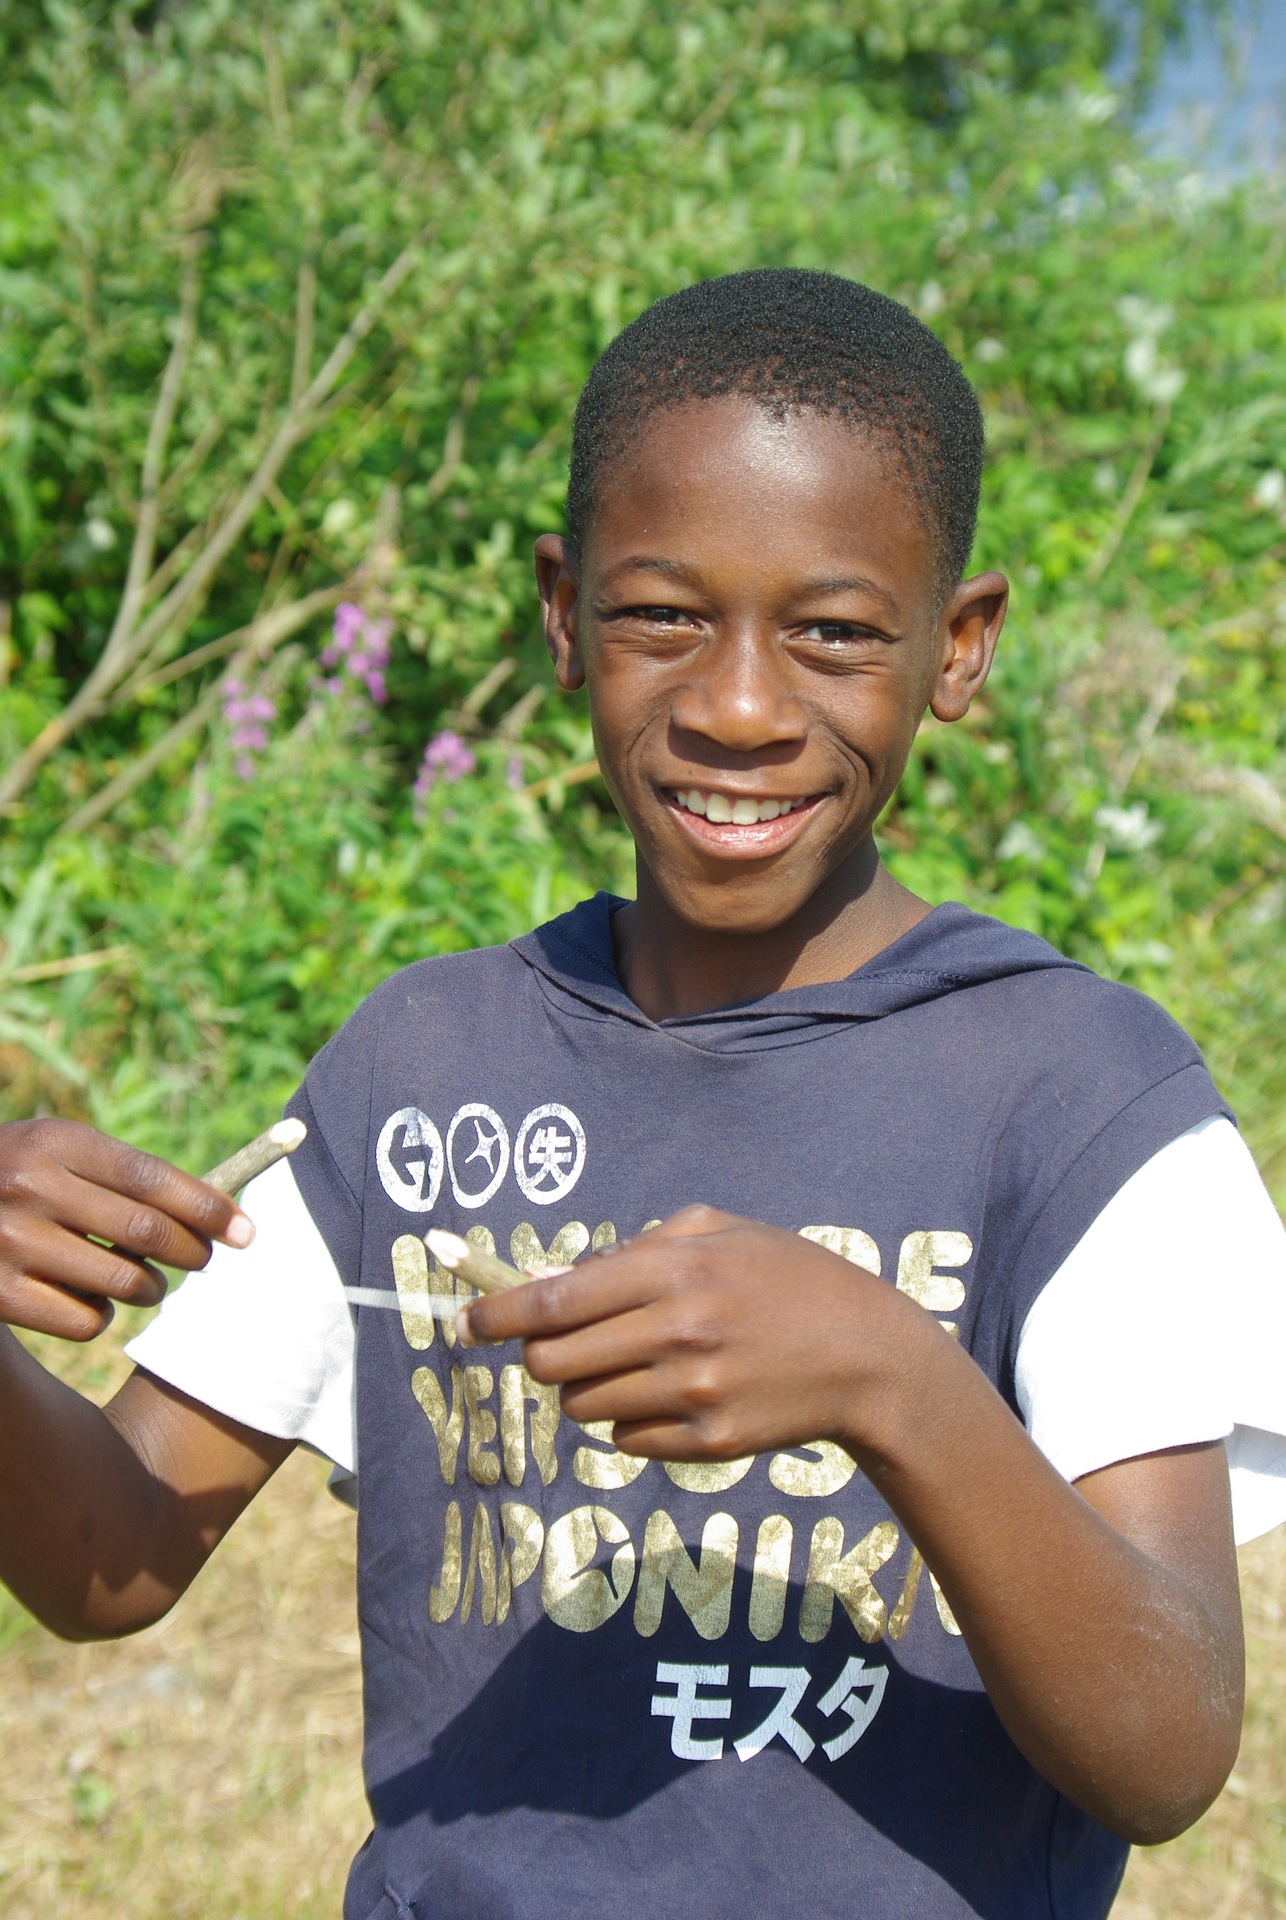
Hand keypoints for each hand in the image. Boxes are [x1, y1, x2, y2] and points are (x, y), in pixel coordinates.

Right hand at [0, 1119, 251, 1341]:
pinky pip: (88, 1320)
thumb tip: (217, 1212)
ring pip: (124, 1281)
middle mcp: (30, 1187)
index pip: (150, 1177)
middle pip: (146, 1231)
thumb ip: (124, 1175)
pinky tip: (88, 1297)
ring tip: (140, 1279)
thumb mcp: (58, 1151)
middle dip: (191, 1252)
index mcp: (55, 1141)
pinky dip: (103, 1315)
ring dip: (149, 1287)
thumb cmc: (18, 1176)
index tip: (245, 1232)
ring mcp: (9, 1243)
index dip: (207, 1207)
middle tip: (202, 1259)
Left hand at [461, 1203, 909, 1461]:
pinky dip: (632, 1421)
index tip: (462, 1325)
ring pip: (582, 1408)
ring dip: (591, 1388)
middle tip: (568, 1344)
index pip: (553, 1301)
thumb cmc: (787, 1277)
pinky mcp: (708, 1444)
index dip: (495, 1316)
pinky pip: (625, 1441)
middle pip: (551, 1364)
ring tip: (642, 1364)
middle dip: (544, 1356)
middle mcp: (677, 1333)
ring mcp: (693, 1394)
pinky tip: (678, 1396)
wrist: (867, 1355)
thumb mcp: (720, 1231)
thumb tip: (557, 1278)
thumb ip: (638, 1247)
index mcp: (674, 1270)